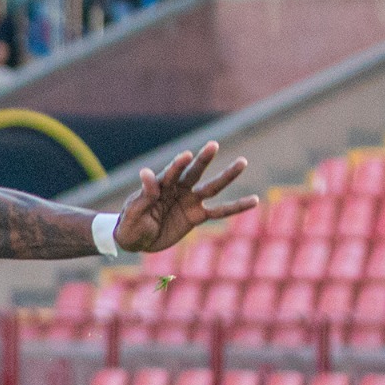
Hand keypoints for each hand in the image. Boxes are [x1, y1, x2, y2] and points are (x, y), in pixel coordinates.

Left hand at [113, 141, 256, 252]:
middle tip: (213, 145)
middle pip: (193, 172)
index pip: (170, 173)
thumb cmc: (130, 224)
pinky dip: (236, 207)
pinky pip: (220, 211)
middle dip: (203, 160)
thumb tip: (146, 172)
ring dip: (227, 175)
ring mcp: (189, 201)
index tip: (186, 155)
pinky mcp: (197, 216)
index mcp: (160, 186)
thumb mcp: (133, 212)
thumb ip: (143, 194)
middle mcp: (178, 189)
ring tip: (243, 162)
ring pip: (211, 187)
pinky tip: (254, 200)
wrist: (135, 240)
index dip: (177, 165)